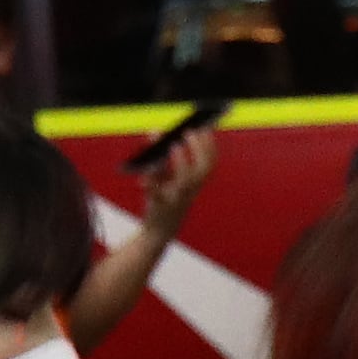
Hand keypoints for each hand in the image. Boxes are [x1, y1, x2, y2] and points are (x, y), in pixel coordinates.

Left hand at [133, 118, 219, 239]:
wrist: (159, 231)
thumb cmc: (165, 201)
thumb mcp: (167, 179)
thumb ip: (162, 156)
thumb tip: (154, 133)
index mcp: (195, 185)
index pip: (210, 163)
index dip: (209, 145)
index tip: (204, 127)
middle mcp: (190, 192)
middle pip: (202, 170)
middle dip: (198, 150)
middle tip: (188, 132)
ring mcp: (176, 199)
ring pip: (185, 180)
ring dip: (181, 162)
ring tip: (172, 146)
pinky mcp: (159, 205)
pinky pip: (157, 192)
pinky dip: (152, 179)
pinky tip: (147, 167)